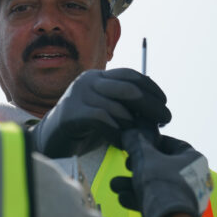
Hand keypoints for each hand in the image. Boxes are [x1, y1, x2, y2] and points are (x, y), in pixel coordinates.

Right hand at [31, 69, 170, 157]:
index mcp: (97, 77)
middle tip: (165, 119)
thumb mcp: (106, 111)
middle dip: (151, 105)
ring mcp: (77, 96)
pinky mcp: (71, 113)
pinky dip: (116, 131)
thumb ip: (125, 106)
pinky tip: (120, 141)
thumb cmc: (84, 128)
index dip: (151, 88)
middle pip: (128, 88)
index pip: (130, 75)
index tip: (164, 103)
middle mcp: (87, 81)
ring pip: (117, 105)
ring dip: (135, 123)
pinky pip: (103, 119)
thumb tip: (157, 111)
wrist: (51, 140)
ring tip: (143, 136)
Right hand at [109, 130, 211, 216]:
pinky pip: (156, 199)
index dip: (152, 142)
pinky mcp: (176, 211)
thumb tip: (128, 132)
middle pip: (161, 165)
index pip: (172, 144)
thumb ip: (135, 143)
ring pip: (156, 184)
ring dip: (133, 184)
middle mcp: (193, 176)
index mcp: (193, 159)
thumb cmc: (162, 182)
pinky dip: (139, 198)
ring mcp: (185, 195)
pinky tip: (122, 198)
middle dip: (138, 166)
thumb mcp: (144, 158)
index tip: (136, 143)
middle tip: (127, 165)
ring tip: (115, 185)